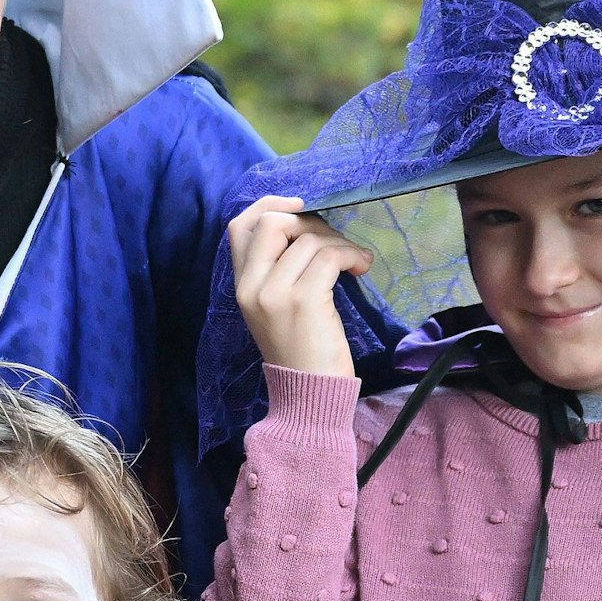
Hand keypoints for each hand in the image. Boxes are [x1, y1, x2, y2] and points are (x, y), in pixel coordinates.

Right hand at [227, 196, 372, 377]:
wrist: (307, 396)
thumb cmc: (299, 351)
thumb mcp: (274, 307)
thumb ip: (276, 270)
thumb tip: (306, 226)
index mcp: (240, 285)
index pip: (240, 226)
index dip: (270, 205)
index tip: (301, 206)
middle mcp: (250, 286)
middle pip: (274, 221)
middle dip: (311, 221)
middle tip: (334, 242)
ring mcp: (274, 292)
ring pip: (309, 237)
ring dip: (341, 242)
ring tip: (355, 261)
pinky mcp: (303, 300)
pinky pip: (330, 255)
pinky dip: (351, 255)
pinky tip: (361, 268)